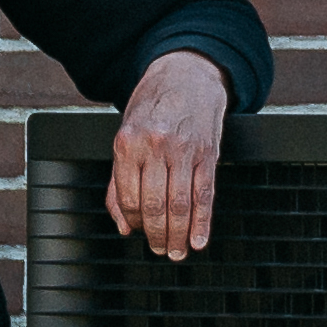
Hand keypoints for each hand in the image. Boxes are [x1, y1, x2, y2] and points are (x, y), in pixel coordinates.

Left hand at [109, 49, 229, 261]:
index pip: (129, 196)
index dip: (133, 222)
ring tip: (177, 251)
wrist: (187, 75)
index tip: (137, 232)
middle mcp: (155, 146)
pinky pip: (205, 195)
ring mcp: (184, 150)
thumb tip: (122, 224)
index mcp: (128, 143)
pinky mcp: (208, 154)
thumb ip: (117, 182)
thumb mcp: (125, 136)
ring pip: (180, 205)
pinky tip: (199, 239)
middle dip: (156, 235)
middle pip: (155, 206)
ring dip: (178, 235)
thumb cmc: (154, 106)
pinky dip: (202, 222)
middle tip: (158, 250)